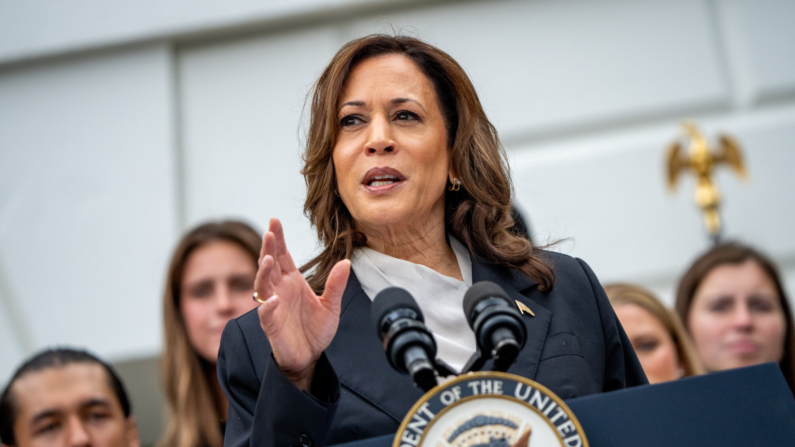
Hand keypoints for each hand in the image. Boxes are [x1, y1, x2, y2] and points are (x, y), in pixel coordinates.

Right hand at [255, 218, 350, 390]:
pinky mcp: (272, 326)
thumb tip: (345, 262)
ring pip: (262, 285)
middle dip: (268, 248)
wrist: (310, 357)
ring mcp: (273, 307)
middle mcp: (279, 290)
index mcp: (292, 282)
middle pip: (269, 264)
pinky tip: (272, 299)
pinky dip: (267, 306)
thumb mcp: (331, 306)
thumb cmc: (316, 330)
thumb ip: (336, 285)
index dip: (278, 239)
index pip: (283, 255)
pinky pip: (265, 314)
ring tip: (268, 260)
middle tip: (270, 232)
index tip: (275, 221)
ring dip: (263, 272)